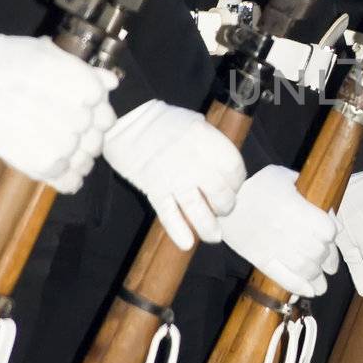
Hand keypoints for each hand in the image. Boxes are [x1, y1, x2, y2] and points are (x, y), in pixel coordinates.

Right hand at [0, 32, 116, 193]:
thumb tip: (110, 82)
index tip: (77, 114)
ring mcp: (63, 141)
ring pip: (82, 160)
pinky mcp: (43, 163)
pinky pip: (66, 180)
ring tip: (52, 148)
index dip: (93, 117)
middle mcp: (79, 115)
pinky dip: (65, 178)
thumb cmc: (2, 62)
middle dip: (83, 138)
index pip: (105, 114)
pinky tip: (55, 170)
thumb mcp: (47, 54)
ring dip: (73, 158)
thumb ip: (83, 72)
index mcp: (85, 88)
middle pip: (96, 139)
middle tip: (59, 131)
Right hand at [102, 100, 244, 248]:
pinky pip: (168, 213)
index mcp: (206, 138)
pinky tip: (186, 243)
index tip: (233, 187)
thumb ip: (210, 144)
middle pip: (220, 191)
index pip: (233, 167)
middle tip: (222, 209)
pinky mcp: (153, 186)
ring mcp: (173, 174)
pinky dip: (178, 230)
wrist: (125, 119)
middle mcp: (194, 158)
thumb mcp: (194, 122)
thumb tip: (223, 168)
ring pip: (197, 207)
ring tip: (213, 236)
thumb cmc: (161, 121)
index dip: (237, 182)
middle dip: (225, 205)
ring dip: (208, 226)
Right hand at [219, 165, 338, 295]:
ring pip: (305, 268)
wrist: (220, 199)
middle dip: (328, 258)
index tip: (330, 236)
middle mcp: (287, 230)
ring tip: (323, 280)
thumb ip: (306, 193)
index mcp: (295, 208)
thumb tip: (327, 210)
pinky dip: (299, 286)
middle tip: (329, 263)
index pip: (327, 230)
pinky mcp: (260, 259)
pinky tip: (311, 291)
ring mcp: (273, 247)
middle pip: (319, 252)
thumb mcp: (284, 176)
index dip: (332, 235)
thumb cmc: (255, 184)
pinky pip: (283, 277)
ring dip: (318, 276)